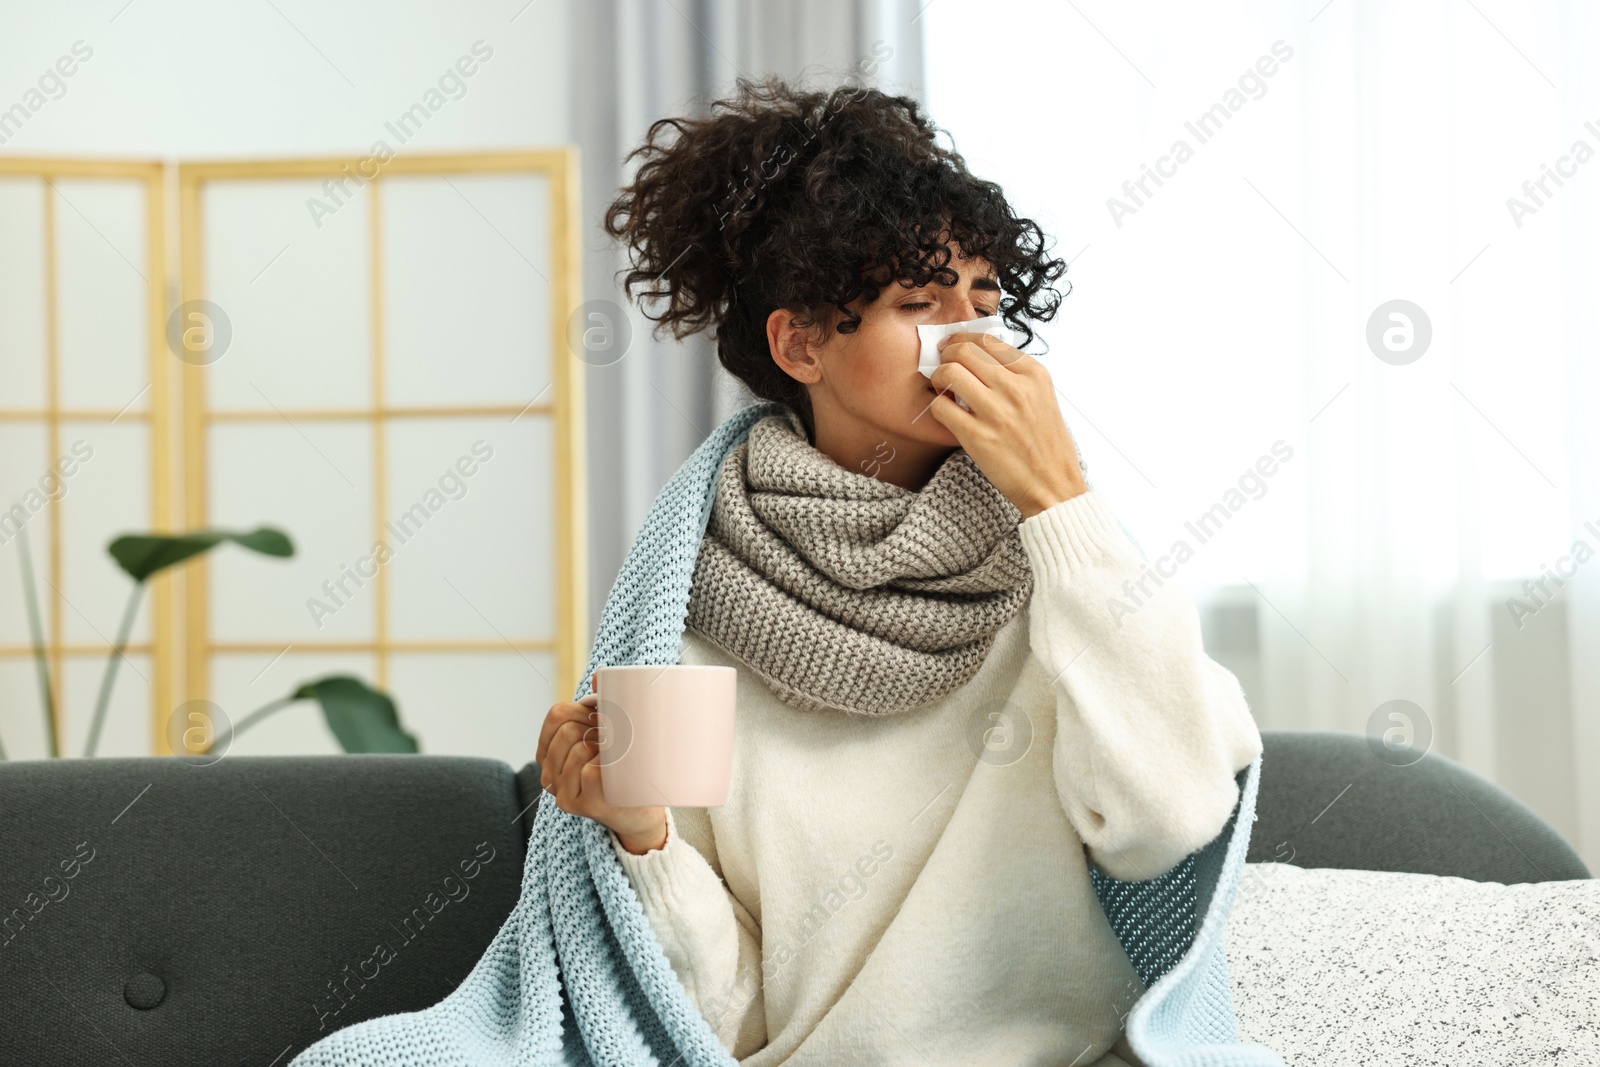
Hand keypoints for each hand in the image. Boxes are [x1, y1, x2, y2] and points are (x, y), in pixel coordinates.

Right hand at [536, 672, 667, 854]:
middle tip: (615, 745)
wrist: (641, 809)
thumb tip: (601, 679)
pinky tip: (618, 777)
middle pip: (567, 728)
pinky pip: (590, 771)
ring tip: (617, 761)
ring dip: (606, 748)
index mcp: (550, 752)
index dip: (584, 712)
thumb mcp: (610, 731)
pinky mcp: (578, 805)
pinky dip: (609, 768)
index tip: (603, 725)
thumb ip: (602, 704)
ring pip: (578, 748)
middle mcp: (549, 773)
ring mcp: (561, 791)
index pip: (557, 715)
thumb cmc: (625, 766)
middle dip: (598, 729)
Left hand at [927, 331, 1086, 517]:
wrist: (1054, 485)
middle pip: (963, 351)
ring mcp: (997, 413)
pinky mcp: (978, 438)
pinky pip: (941, 407)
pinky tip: (947, 413)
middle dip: (946, 356)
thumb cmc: (1045, 443)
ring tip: (943, 390)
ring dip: (938, 378)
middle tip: (943, 368)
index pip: (987, 340)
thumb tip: (980, 354)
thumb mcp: (1042, 397)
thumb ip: (1016, 375)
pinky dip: (938, 406)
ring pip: (949, 373)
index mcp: (1033, 374)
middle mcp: (1016, 388)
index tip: (952, 347)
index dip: (962, 340)